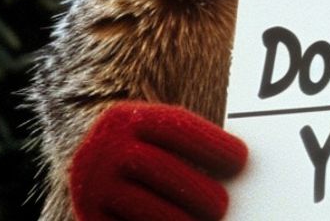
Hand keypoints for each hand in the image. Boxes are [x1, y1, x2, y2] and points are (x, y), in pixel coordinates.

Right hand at [69, 101, 247, 220]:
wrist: (91, 172)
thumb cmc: (143, 155)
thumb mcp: (154, 140)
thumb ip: (187, 147)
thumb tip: (237, 165)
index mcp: (126, 119)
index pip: (175, 127)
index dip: (211, 144)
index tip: (241, 159)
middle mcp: (104, 148)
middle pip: (159, 167)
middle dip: (196, 188)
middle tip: (222, 205)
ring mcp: (91, 185)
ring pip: (142, 205)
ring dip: (177, 217)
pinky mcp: (88, 217)